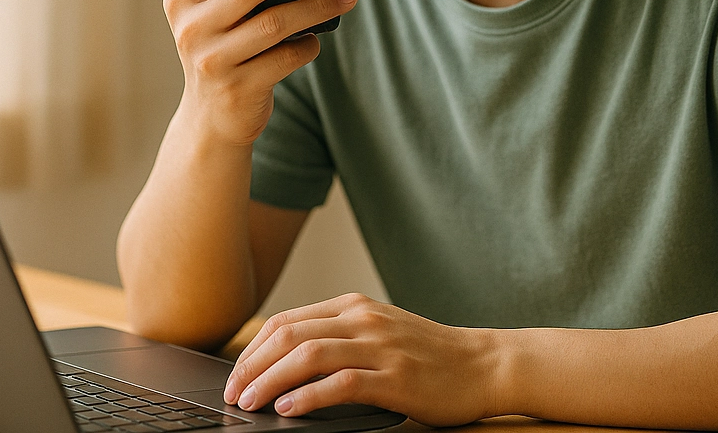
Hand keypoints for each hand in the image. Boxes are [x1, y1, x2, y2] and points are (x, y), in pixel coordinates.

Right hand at [164, 0, 357, 145]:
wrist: (211, 119)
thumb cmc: (215, 46)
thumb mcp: (199, 11)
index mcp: (179, 0)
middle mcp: (192, 30)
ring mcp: (215, 62)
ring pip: (274, 24)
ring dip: (316, 6)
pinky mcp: (241, 89)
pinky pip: (286, 58)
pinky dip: (307, 45)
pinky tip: (318, 36)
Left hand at [223, 293, 499, 426]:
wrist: (484, 364)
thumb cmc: (430, 355)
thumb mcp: (379, 333)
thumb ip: (339, 339)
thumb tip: (285, 366)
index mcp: (353, 307)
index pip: (286, 321)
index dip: (253, 349)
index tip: (236, 376)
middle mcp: (363, 320)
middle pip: (289, 334)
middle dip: (251, 365)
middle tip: (234, 393)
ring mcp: (380, 347)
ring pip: (309, 355)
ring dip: (271, 380)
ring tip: (251, 403)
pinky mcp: (396, 378)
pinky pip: (342, 383)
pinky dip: (309, 396)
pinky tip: (289, 410)